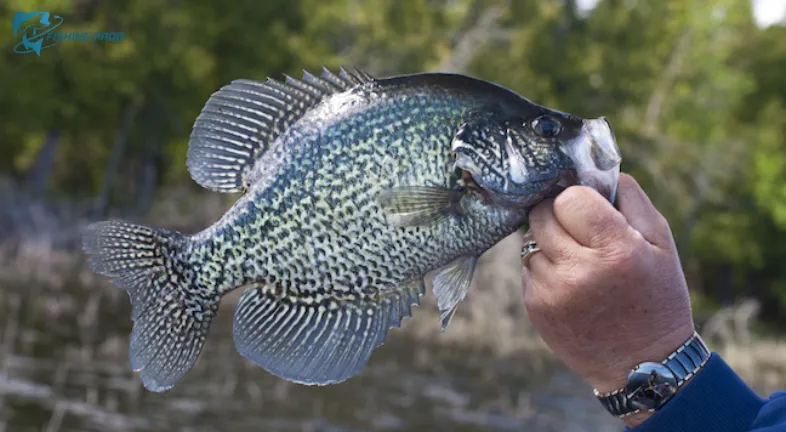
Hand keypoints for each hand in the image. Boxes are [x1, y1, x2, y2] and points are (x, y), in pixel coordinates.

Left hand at [521, 173, 695, 427]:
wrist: (641, 365)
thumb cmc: (656, 297)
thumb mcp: (662, 245)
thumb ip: (632, 201)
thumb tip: (598, 170)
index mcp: (615, 250)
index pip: (570, 198)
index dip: (578, 199)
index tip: (587, 209)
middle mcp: (578, 271)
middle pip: (542, 215)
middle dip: (556, 214)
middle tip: (575, 228)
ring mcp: (552, 291)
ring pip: (530, 241)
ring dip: (548, 242)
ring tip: (576, 260)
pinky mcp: (536, 308)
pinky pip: (527, 268)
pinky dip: (543, 268)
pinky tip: (569, 283)